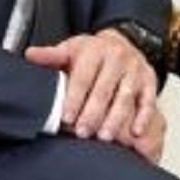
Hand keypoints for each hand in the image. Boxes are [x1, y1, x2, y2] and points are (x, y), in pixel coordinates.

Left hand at [25, 28, 165, 161]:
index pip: (83, 77)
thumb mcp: (71, 50)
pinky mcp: (149, 81)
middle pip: (104, 90)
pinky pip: (149, 101)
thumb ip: (51, 56)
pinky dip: (143, 117)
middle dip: (93, 113)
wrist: (122, 43)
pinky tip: (135, 132)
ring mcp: (135, 70)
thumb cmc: (93, 53)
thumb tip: (30, 55)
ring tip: (105, 137)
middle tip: (82, 133)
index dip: (75, 99)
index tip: (66, 118)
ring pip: (125, 97)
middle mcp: (118, 58)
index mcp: (95, 50)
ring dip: (115, 119)